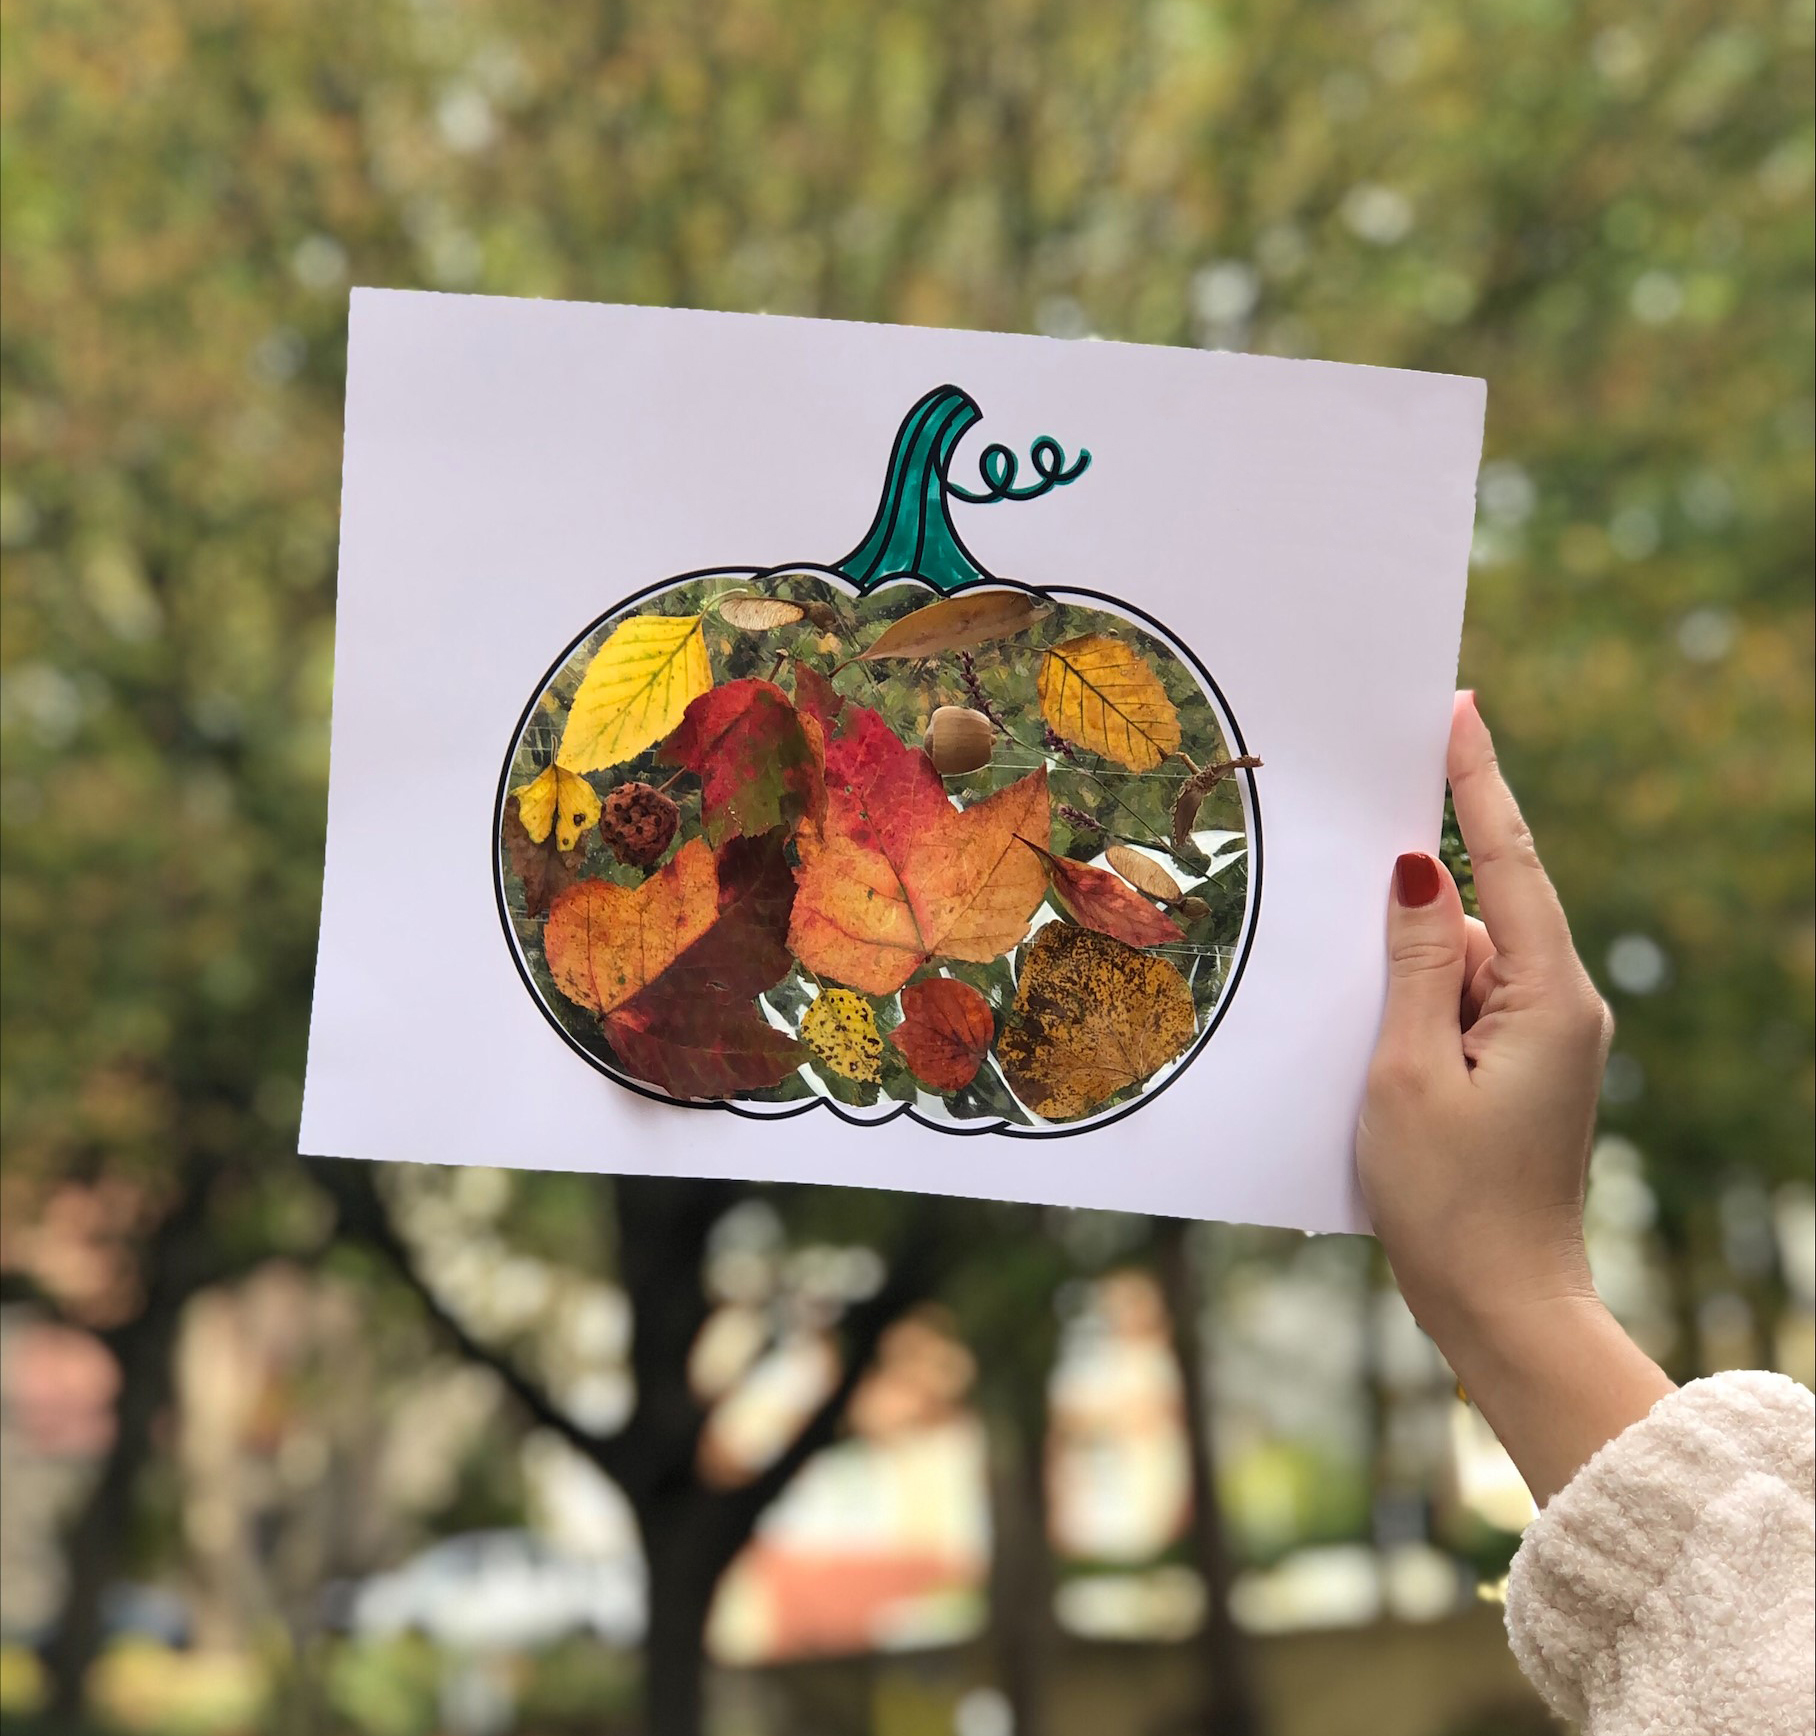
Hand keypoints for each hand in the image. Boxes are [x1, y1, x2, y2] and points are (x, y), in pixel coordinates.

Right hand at [1357, 691, 1672, 1505]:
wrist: (1504, 1308)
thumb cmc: (1451, 1200)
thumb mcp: (1408, 1070)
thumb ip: (1414, 959)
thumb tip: (1419, 863)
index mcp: (1549, 998)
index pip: (1510, 860)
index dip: (1477, 781)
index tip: (1457, 710)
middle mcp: (1561, 1008)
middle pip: (1477, 919)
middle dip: (1409, 924)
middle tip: (1365, 971)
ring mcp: (1544, 1042)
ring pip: (1459, 969)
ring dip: (1403, 989)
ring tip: (1372, 1068)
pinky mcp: (1521, 1072)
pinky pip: (1460, 1011)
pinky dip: (1414, 1020)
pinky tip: (1381, 1071)